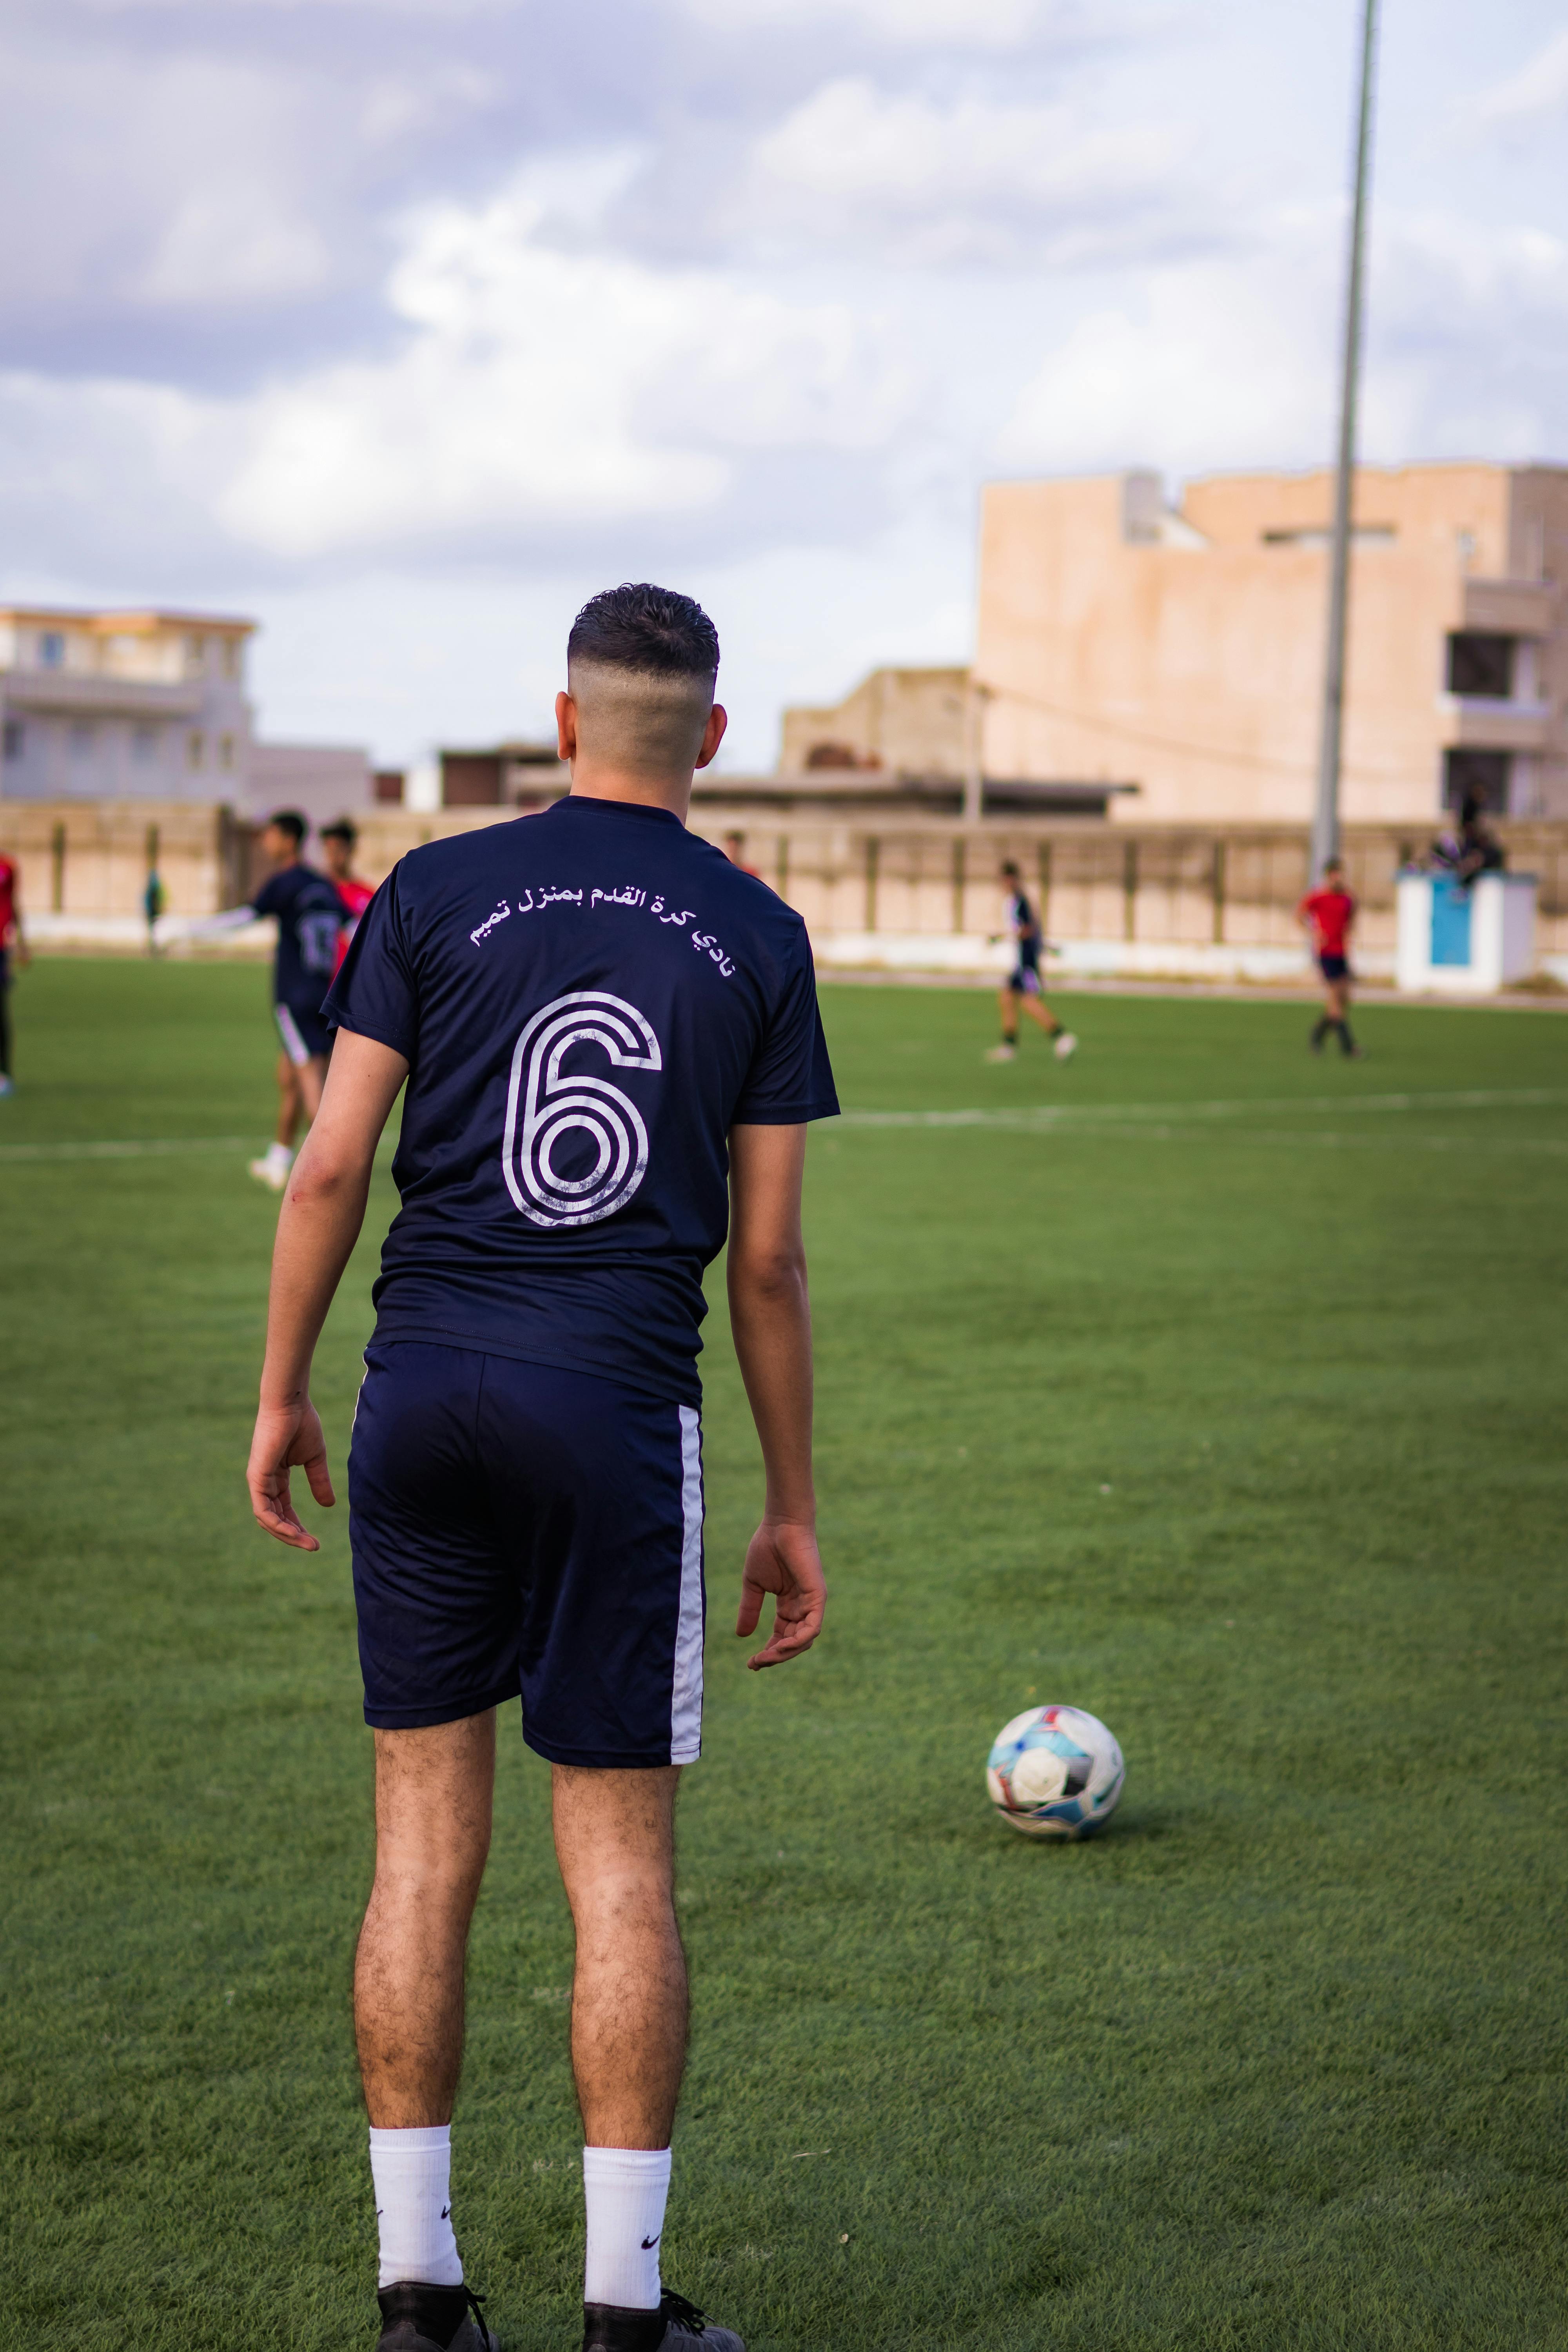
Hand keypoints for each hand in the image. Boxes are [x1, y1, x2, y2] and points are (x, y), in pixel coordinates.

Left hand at [247, 1398, 334, 1548]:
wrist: (292, 1403)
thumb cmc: (302, 1423)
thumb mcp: (315, 1459)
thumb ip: (319, 1481)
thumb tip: (328, 1505)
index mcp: (276, 1478)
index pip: (283, 1509)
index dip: (297, 1526)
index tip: (314, 1540)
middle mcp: (264, 1482)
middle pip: (274, 1518)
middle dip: (292, 1535)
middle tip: (312, 1546)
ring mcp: (258, 1480)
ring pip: (266, 1518)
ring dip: (286, 1534)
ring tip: (307, 1543)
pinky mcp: (257, 1477)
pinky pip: (262, 1509)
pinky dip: (276, 1524)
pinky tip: (292, 1532)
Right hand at [736, 1518, 825, 1669]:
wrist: (780, 1525)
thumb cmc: (767, 1548)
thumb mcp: (753, 1585)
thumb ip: (749, 1609)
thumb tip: (741, 1636)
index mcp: (789, 1605)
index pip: (782, 1637)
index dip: (768, 1652)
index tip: (751, 1663)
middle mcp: (803, 1607)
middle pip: (793, 1643)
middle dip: (775, 1656)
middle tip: (757, 1663)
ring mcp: (812, 1603)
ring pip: (804, 1640)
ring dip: (785, 1653)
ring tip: (765, 1658)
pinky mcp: (818, 1597)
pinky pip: (812, 1628)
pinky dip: (798, 1641)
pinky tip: (781, 1646)